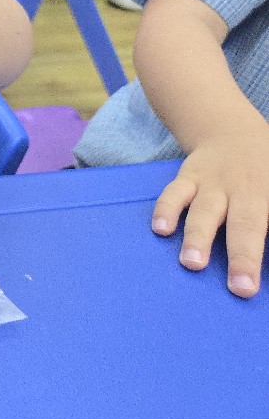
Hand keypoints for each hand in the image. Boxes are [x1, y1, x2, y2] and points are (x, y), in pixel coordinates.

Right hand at [151, 123, 268, 296]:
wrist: (232, 132)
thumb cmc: (265, 172)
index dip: (266, 254)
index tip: (262, 283)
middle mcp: (244, 190)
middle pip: (245, 224)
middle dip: (242, 256)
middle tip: (240, 287)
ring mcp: (213, 183)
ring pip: (205, 211)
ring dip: (198, 237)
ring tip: (191, 263)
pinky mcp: (188, 178)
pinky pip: (174, 193)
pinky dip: (166, 209)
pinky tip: (160, 229)